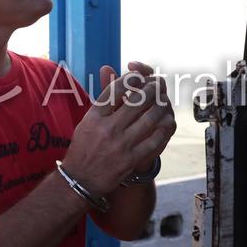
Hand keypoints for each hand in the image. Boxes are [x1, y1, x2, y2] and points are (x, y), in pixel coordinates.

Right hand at [62, 61, 175, 196]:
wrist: (80, 178)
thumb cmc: (83, 146)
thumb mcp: (87, 120)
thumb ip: (102, 97)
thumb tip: (107, 68)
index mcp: (94, 116)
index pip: (115, 89)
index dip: (131, 79)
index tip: (139, 75)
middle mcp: (107, 128)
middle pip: (137, 101)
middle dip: (151, 89)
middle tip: (158, 84)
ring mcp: (121, 144)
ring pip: (150, 118)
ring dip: (161, 106)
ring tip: (164, 100)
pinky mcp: (132, 159)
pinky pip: (155, 140)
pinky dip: (163, 128)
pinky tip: (166, 121)